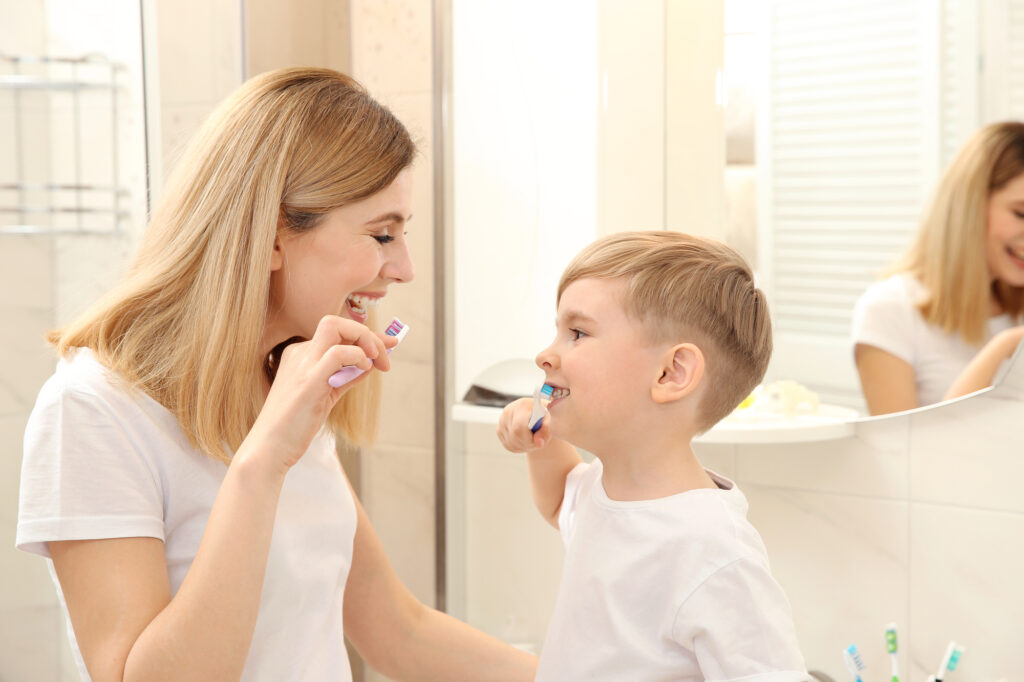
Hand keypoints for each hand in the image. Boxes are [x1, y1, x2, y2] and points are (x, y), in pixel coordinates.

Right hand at [245, 315, 396, 470]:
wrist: (269, 448)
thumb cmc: (295, 426)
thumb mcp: (325, 395)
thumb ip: (345, 378)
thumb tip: (370, 365)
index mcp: (300, 355)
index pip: (337, 333)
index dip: (366, 336)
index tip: (389, 345)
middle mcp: (300, 353)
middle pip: (335, 322)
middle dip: (367, 334)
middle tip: (384, 359)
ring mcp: (302, 364)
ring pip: (335, 327)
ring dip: (366, 340)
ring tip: (378, 363)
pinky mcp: (309, 380)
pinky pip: (338, 353)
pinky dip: (358, 356)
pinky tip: (365, 370)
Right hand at [496, 397, 549, 452]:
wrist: (537, 414)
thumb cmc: (545, 416)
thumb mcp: (551, 420)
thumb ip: (547, 429)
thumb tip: (539, 442)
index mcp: (521, 405)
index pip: (519, 427)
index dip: (530, 439)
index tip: (540, 441)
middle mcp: (508, 411)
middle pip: (515, 437)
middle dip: (529, 443)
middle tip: (538, 440)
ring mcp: (501, 421)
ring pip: (512, 443)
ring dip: (525, 446)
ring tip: (534, 439)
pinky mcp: (499, 430)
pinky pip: (509, 446)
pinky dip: (519, 447)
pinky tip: (526, 439)